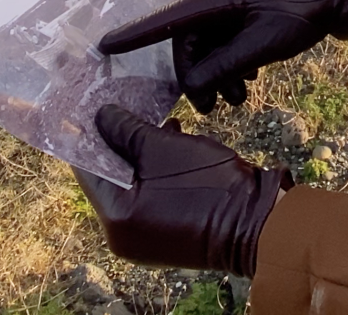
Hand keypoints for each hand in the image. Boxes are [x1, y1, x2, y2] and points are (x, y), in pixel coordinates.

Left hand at [75, 105, 288, 276]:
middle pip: (111, 179)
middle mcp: (124, 237)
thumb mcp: (163, 148)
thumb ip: (127, 130)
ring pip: (134, 186)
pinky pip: (151, 197)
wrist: (259, 224)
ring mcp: (148, 239)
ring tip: (154, 120)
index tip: (90, 107)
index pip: (88, 171)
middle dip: (119, 142)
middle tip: (122, 106)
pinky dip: (158, 171)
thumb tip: (101, 116)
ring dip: (142, 154)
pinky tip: (173, 140)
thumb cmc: (208, 186)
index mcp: (115, 220)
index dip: (88, 136)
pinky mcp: (170, 234)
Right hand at [99, 0, 347, 112]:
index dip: (135, 35)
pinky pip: (228, 41)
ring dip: (218, 75)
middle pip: (190, 41)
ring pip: (210, 45)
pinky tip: (248, 83)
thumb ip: (224, 65)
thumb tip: (190, 84)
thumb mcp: (264, 45)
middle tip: (210, 108)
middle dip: (195, 76)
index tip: (104, 45)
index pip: (168, 20)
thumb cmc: (305, 12)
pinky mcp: (251, 13)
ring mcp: (237, 5)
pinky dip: (232, 65)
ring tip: (236, 101)